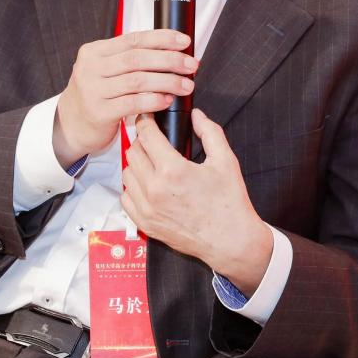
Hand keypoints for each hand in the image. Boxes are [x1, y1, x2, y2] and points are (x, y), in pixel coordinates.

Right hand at [53, 29, 196, 166]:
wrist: (69, 125)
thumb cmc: (96, 95)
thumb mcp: (104, 70)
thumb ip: (129, 60)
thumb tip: (172, 53)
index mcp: (94, 51)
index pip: (133, 39)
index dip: (162, 39)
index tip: (184, 42)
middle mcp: (91, 68)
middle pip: (137, 59)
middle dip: (170, 60)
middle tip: (191, 65)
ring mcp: (93, 90)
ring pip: (137, 81)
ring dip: (167, 81)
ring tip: (186, 85)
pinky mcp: (99, 112)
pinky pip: (133, 103)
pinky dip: (154, 100)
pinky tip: (167, 100)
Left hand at [121, 109, 272, 294]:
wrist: (230, 241)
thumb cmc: (229, 203)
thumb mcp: (226, 161)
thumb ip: (210, 132)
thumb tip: (196, 116)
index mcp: (173, 171)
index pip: (147, 136)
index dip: (146, 121)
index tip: (148, 118)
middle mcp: (155, 189)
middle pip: (133, 152)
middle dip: (143, 142)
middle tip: (155, 141)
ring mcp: (147, 209)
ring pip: (127, 173)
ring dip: (137, 164)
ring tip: (153, 163)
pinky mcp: (145, 224)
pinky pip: (126, 198)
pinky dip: (134, 187)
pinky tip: (149, 185)